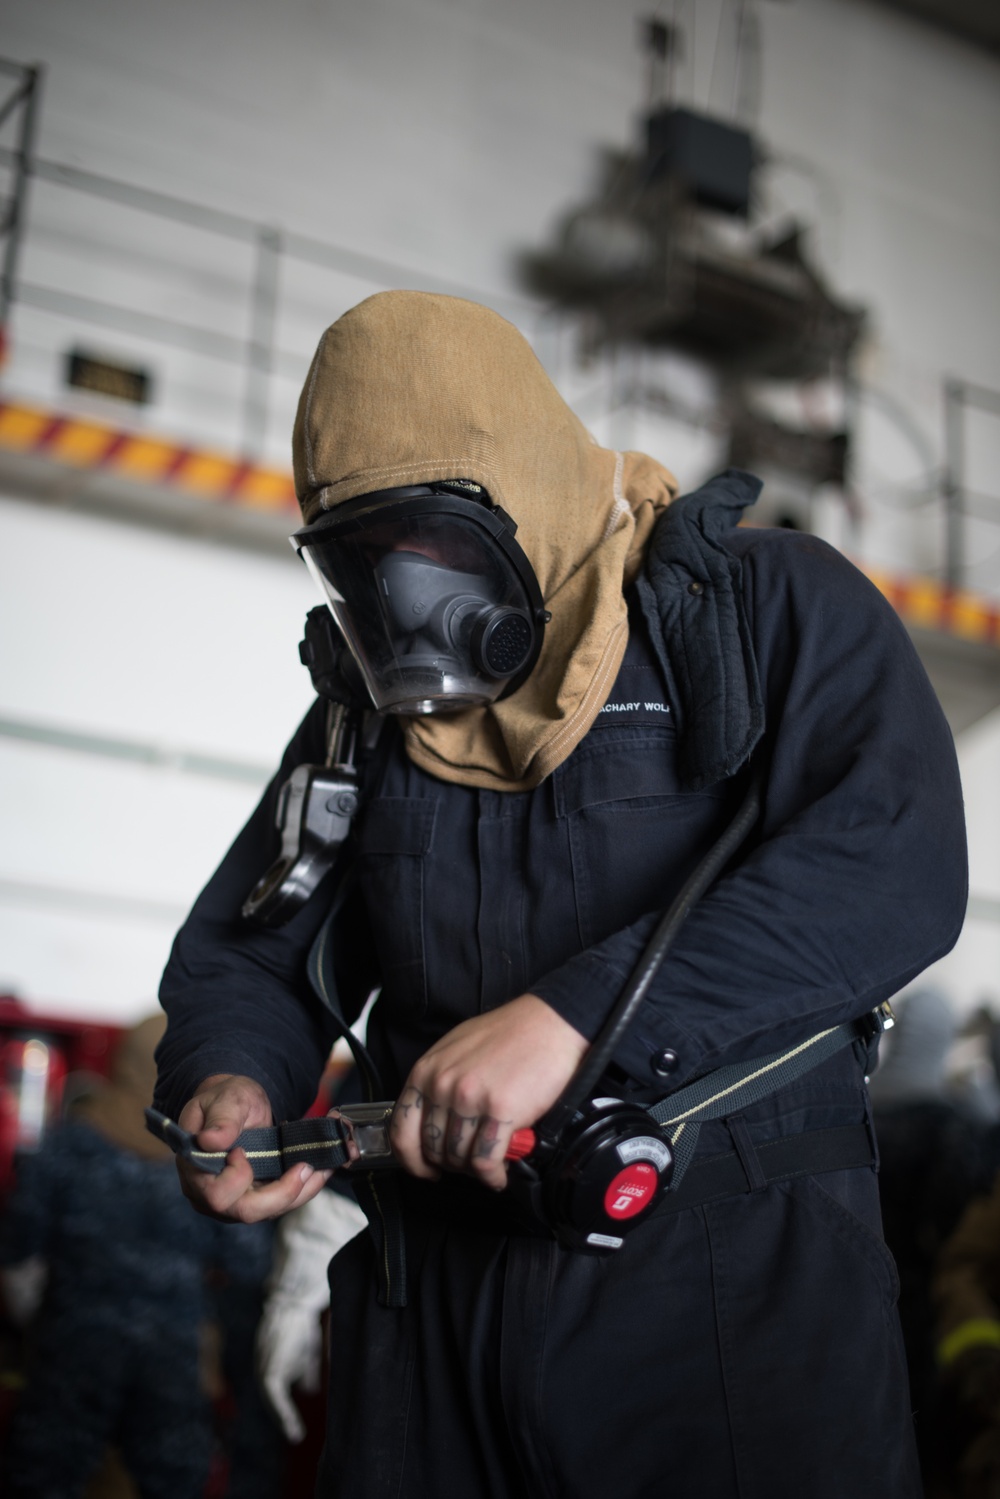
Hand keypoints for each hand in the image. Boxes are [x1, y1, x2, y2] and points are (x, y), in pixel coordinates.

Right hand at [177, 1074, 331, 1222]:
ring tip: (323, 1167)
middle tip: (305, 1167)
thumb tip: (209, 1140)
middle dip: (281, 1193)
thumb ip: (221, 1119)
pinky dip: (303, 1188)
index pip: (216, 1195)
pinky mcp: (254, 1197)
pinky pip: (279, 1202)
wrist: (236, 1105)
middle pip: (246, 1212)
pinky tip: (321, 1171)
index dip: (236, 1178)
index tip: (242, 1150)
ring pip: (268, 1211)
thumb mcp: (225, 1099)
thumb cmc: (225, 1099)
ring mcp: (233, 1199)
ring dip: (300, 1191)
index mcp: (195, 1169)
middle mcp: (210, 1192)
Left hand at [256, 1299, 321, 1442]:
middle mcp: (262, 1368)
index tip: (294, 1426)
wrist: (296, 1305)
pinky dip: (282, 1410)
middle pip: (270, 1400)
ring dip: (282, 1419)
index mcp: (270, 1366)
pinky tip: (290, 1421)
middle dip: (282, 1419)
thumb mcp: (306, 1354)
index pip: (274, 1394)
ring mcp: (263, 1368)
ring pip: (270, 1401)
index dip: (283, 1410)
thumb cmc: (301, 1326)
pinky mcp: (269, 1368)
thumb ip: (306, 1372)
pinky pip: (273, 1395)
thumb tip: (309, 1391)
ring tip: (294, 1433)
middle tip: (295, 1435)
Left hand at [389, 995, 588, 1189]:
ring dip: (474, 1171)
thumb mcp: (456, 1049)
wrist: (550, 1023)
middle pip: (433, 1148)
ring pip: (459, 1158)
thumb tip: (434, 1122)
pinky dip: (492, 1176)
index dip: (412, 1160)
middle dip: (451, 1164)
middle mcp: (442, 1085)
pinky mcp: (501, 1110)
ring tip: (489, 1168)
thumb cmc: (508, 1034)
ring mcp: (470, 1098)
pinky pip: (485, 1160)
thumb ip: (438, 1083)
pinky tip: (499, 1175)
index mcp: (426, 1070)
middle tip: (469, 1164)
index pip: (401, 1130)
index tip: (425, 1170)